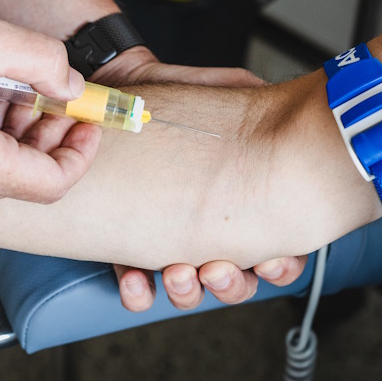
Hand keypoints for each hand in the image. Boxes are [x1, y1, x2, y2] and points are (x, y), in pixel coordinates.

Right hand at [0, 13, 101, 216]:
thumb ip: (46, 61)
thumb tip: (73, 87)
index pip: (55, 182)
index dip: (81, 150)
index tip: (87, 120)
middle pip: (30, 177)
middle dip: (50, 133)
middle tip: (50, 91)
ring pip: (3, 172)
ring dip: (19, 133)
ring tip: (7, 86)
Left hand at [89, 47, 307, 310]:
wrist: (101, 96)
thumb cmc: (158, 97)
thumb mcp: (206, 88)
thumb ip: (243, 96)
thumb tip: (273, 105)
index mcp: (236, 198)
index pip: (275, 248)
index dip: (280, 265)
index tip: (269, 260)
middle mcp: (206, 227)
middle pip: (236, 281)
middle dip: (231, 284)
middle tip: (215, 268)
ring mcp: (166, 239)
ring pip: (190, 291)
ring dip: (188, 291)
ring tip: (176, 272)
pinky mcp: (126, 245)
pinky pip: (138, 288)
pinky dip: (140, 292)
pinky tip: (136, 280)